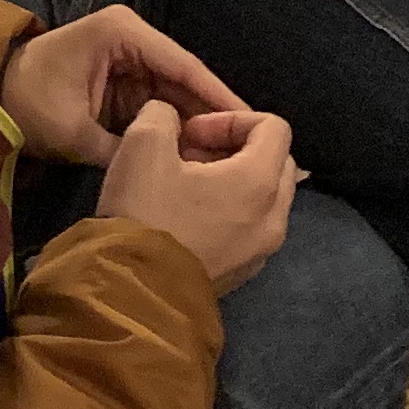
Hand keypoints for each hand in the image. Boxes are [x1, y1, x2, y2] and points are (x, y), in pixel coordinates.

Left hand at [0, 9, 240, 167]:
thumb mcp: (73, 131)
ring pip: (176, 95)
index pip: (183, 64)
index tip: (252, 122)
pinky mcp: (124, 82)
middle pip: (185, 80)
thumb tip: (168, 174)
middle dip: (213, 115)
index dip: (219, 95)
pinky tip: (200, 155)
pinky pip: (159, 105)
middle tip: (248, 150)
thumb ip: (124, 149)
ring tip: (232, 158)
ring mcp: (130, 59)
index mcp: (123, 33)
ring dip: (197, 125)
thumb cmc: (27, 104)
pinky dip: (176, 128)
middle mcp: (133, 39)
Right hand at [95, 102, 297, 298]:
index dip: (231, 118)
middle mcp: (274, 218)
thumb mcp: (143, 144)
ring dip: (233, 179)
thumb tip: (170, 119)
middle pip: (276, 161)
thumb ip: (162, 114)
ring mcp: (262, 251)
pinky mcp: (244, 273)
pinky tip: (189, 216)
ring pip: (265, 197)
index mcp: (259, 182)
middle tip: (191, 152)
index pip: (274, 127)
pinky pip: (252, 227)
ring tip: (187, 184)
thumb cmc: (145, 213)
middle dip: (236, 146)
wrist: (133, 294)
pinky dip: (232, 210)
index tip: (193, 133)